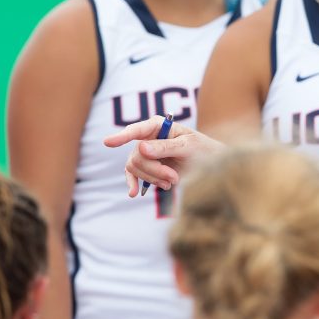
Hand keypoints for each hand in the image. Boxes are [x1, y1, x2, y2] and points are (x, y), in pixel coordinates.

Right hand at [103, 116, 220, 196]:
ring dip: (153, 178)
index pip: (138, 130)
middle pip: (137, 156)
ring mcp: (145, 153)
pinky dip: (133, 183)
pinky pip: (131, 174)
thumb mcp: (188, 147)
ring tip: (172, 181)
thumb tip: (141, 147)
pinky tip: (134, 193)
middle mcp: (148, 137)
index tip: (108, 143)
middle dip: (154, 170)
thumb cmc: (203, 150)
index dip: (123, 136)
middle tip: (174, 177)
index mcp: (159, 126)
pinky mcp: (146, 167)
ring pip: (134, 167)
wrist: (210, 166)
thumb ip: (166, 147)